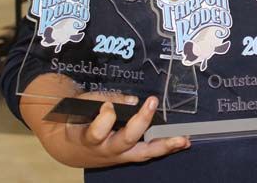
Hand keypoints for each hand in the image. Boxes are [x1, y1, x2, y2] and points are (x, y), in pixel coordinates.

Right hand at [71, 95, 189, 167]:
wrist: (73, 150)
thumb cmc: (78, 123)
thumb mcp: (82, 109)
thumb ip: (102, 100)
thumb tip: (132, 101)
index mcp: (89, 138)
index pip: (97, 132)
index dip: (105, 118)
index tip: (108, 106)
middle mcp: (107, 150)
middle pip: (126, 140)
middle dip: (141, 121)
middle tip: (151, 102)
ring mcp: (121, 155)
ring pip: (144, 152)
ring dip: (164, 145)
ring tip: (182, 139)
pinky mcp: (131, 156)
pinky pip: (150, 152)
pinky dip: (167, 147)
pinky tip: (183, 141)